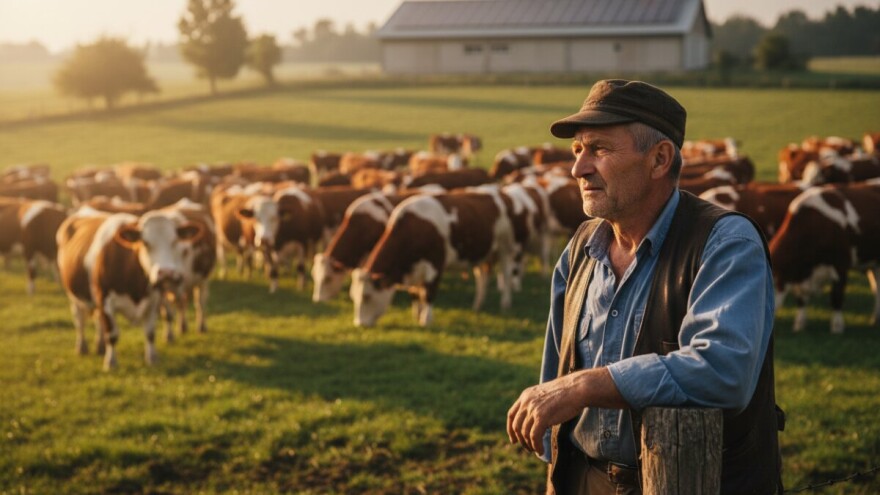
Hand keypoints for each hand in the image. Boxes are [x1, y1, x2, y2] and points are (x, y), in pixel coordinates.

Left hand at [506, 368, 626, 455]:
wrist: (577, 388)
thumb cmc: (567, 393)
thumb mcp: (546, 396)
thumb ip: (537, 406)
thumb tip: (535, 422)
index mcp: (526, 395)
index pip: (511, 415)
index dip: (510, 429)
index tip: (514, 440)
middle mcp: (526, 401)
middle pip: (516, 426)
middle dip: (521, 440)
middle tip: (529, 448)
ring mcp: (533, 409)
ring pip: (525, 433)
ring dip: (530, 445)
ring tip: (537, 450)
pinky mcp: (541, 416)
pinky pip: (534, 436)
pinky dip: (536, 446)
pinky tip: (541, 450)